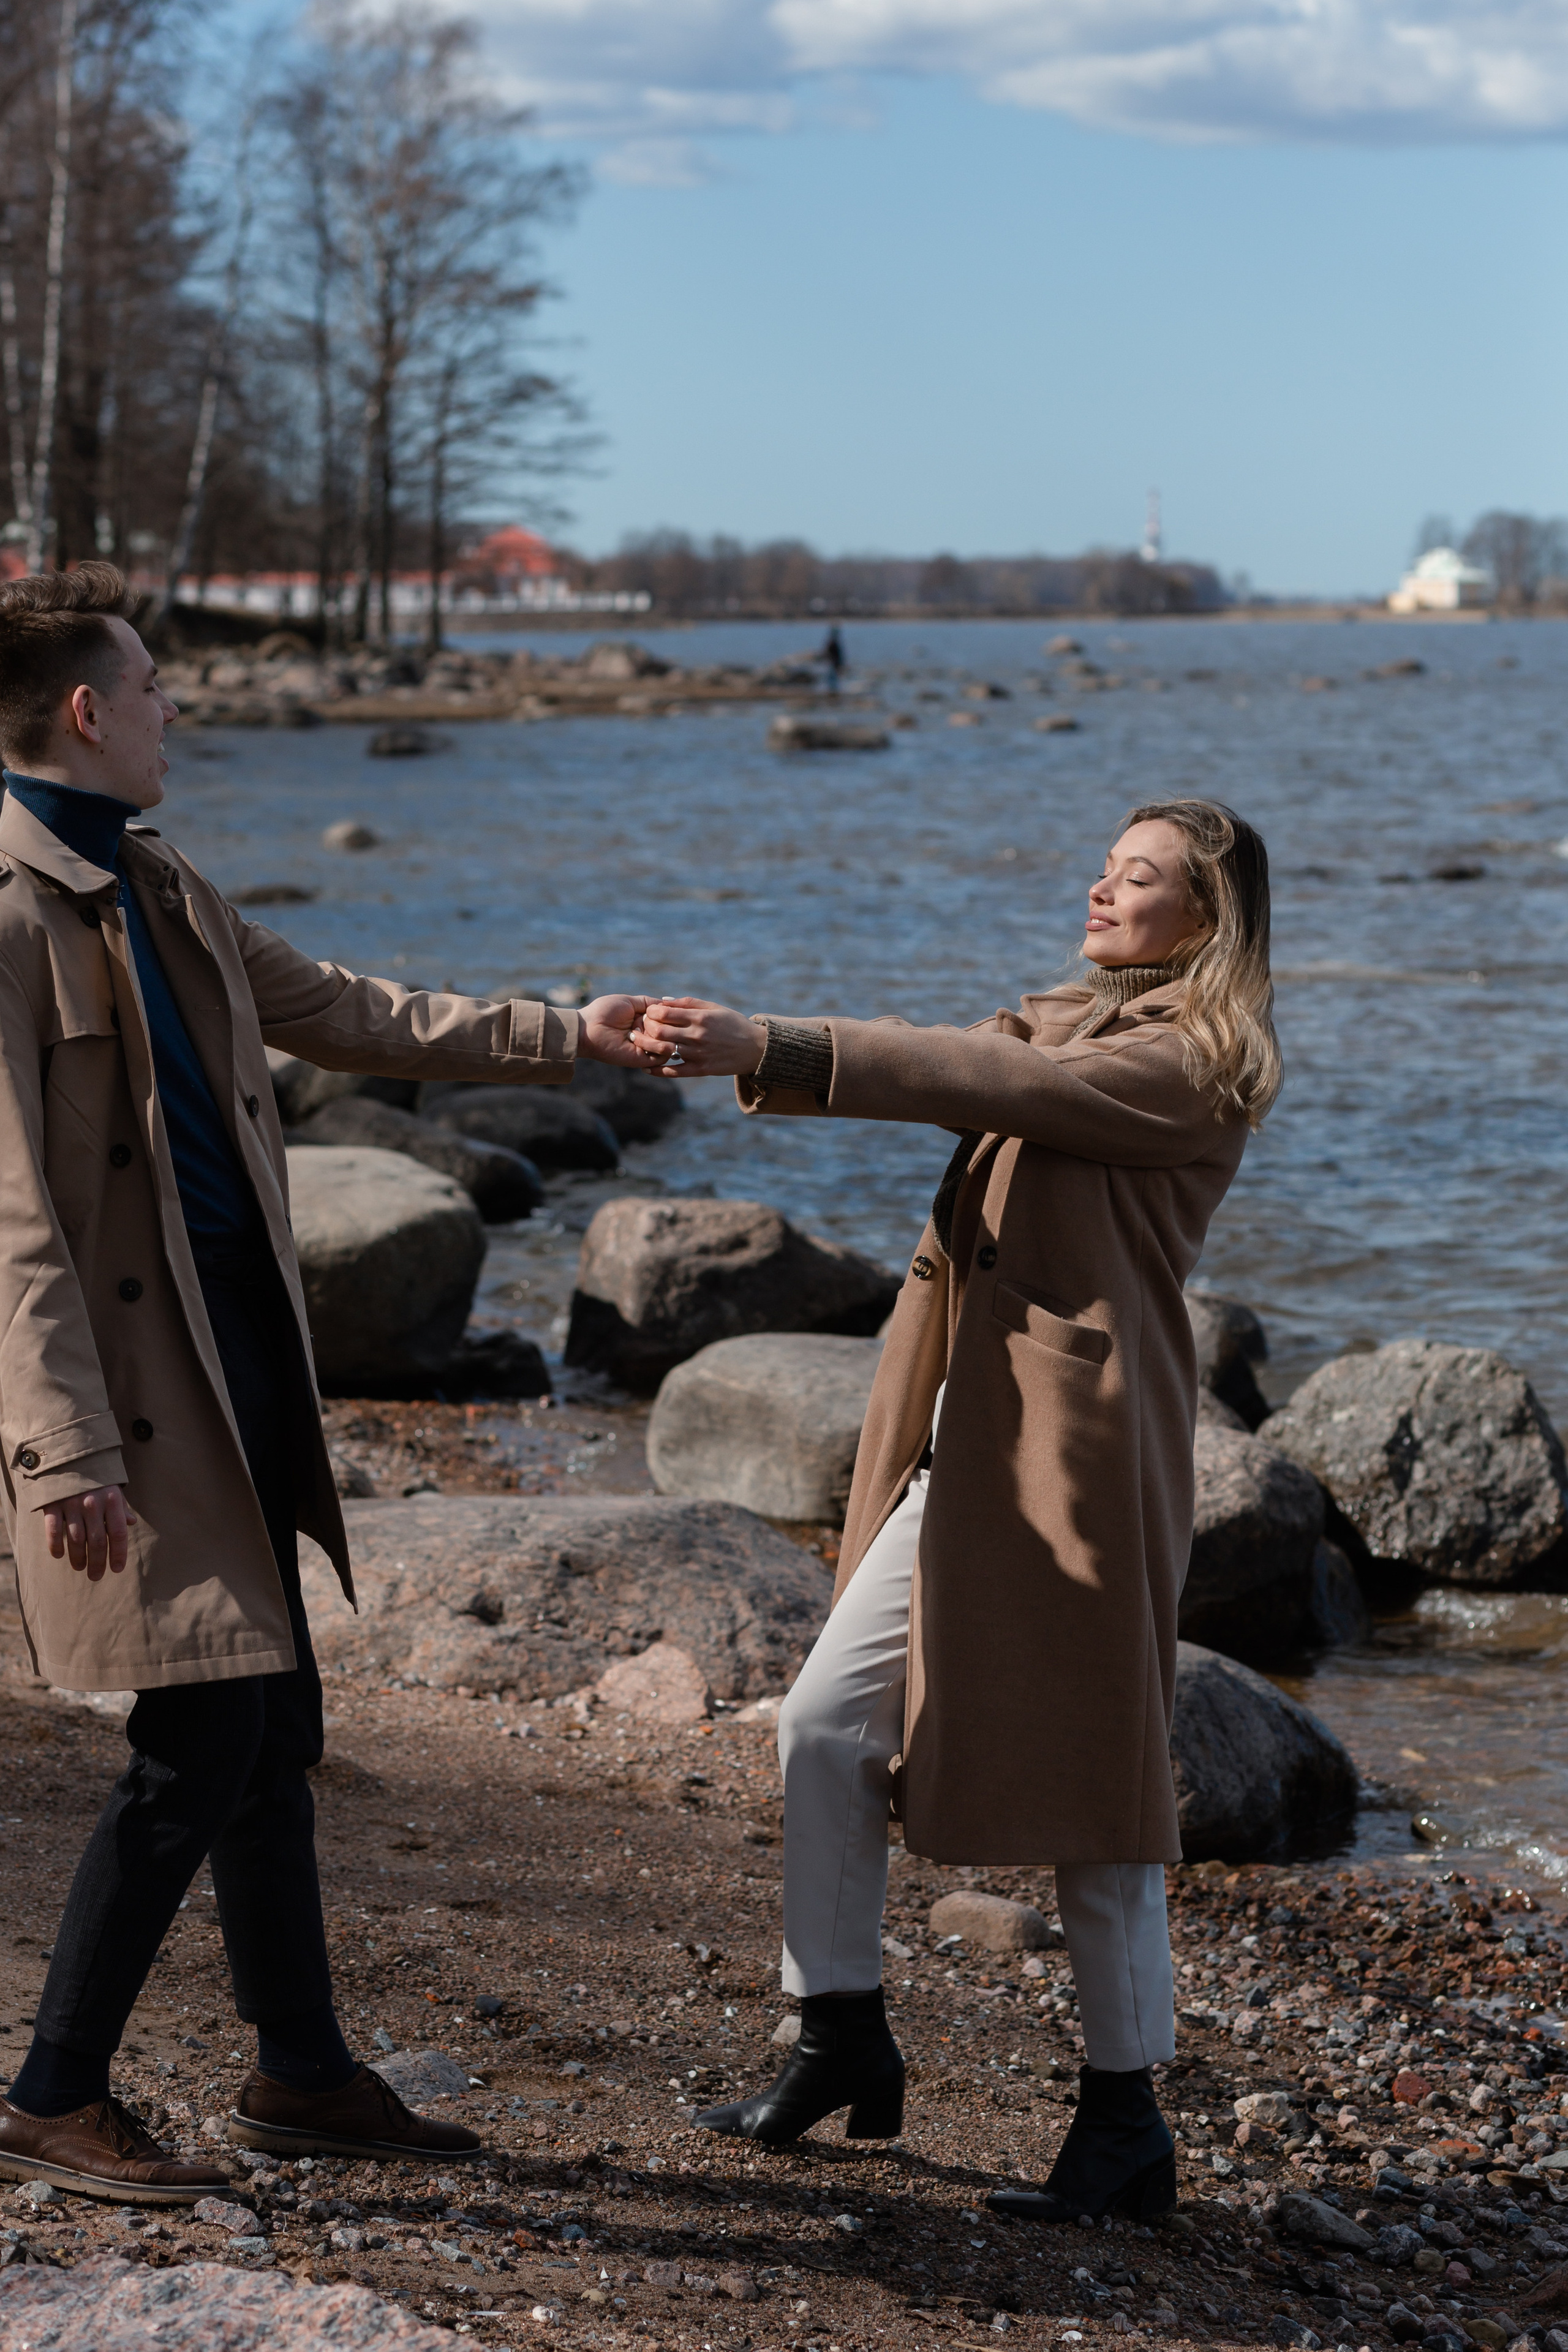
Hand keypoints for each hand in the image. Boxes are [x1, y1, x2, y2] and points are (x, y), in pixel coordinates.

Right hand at [42, 1485, 137, 1577]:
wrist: (67, 1456)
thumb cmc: (94, 1477)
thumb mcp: (111, 1488)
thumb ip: (120, 1506)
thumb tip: (132, 1522)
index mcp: (111, 1499)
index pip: (118, 1533)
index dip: (119, 1553)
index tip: (117, 1569)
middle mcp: (92, 1503)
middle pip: (97, 1541)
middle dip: (98, 1563)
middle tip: (96, 1576)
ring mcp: (71, 1504)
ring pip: (76, 1540)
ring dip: (78, 1558)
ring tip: (80, 1567)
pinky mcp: (52, 1504)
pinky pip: (53, 1531)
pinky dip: (56, 1546)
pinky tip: (59, 1555)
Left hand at [577, 995, 670, 1068]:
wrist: (588, 1028)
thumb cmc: (605, 1011)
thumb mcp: (630, 1001)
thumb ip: (650, 1003)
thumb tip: (669, 1003)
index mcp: (645, 1020)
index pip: (668, 1018)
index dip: (666, 1012)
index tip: (655, 1009)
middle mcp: (648, 1034)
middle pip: (671, 1030)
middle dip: (661, 1022)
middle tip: (642, 1019)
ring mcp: (646, 1047)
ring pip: (669, 1042)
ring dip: (657, 1033)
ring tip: (636, 1028)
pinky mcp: (642, 1059)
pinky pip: (661, 1055)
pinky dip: (655, 1045)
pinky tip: (636, 1037)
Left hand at [635, 997, 765, 1077]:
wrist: (755, 1048)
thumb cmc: (733, 1024)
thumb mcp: (714, 1008)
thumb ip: (689, 1003)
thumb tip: (664, 1001)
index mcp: (700, 1017)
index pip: (665, 1012)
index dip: (651, 1012)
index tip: (649, 1012)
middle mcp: (697, 1035)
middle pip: (660, 1030)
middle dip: (646, 1028)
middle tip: (642, 1027)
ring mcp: (698, 1053)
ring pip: (664, 1050)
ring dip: (648, 1046)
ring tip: (642, 1043)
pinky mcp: (701, 1069)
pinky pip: (675, 1072)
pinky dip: (658, 1071)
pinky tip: (648, 1068)